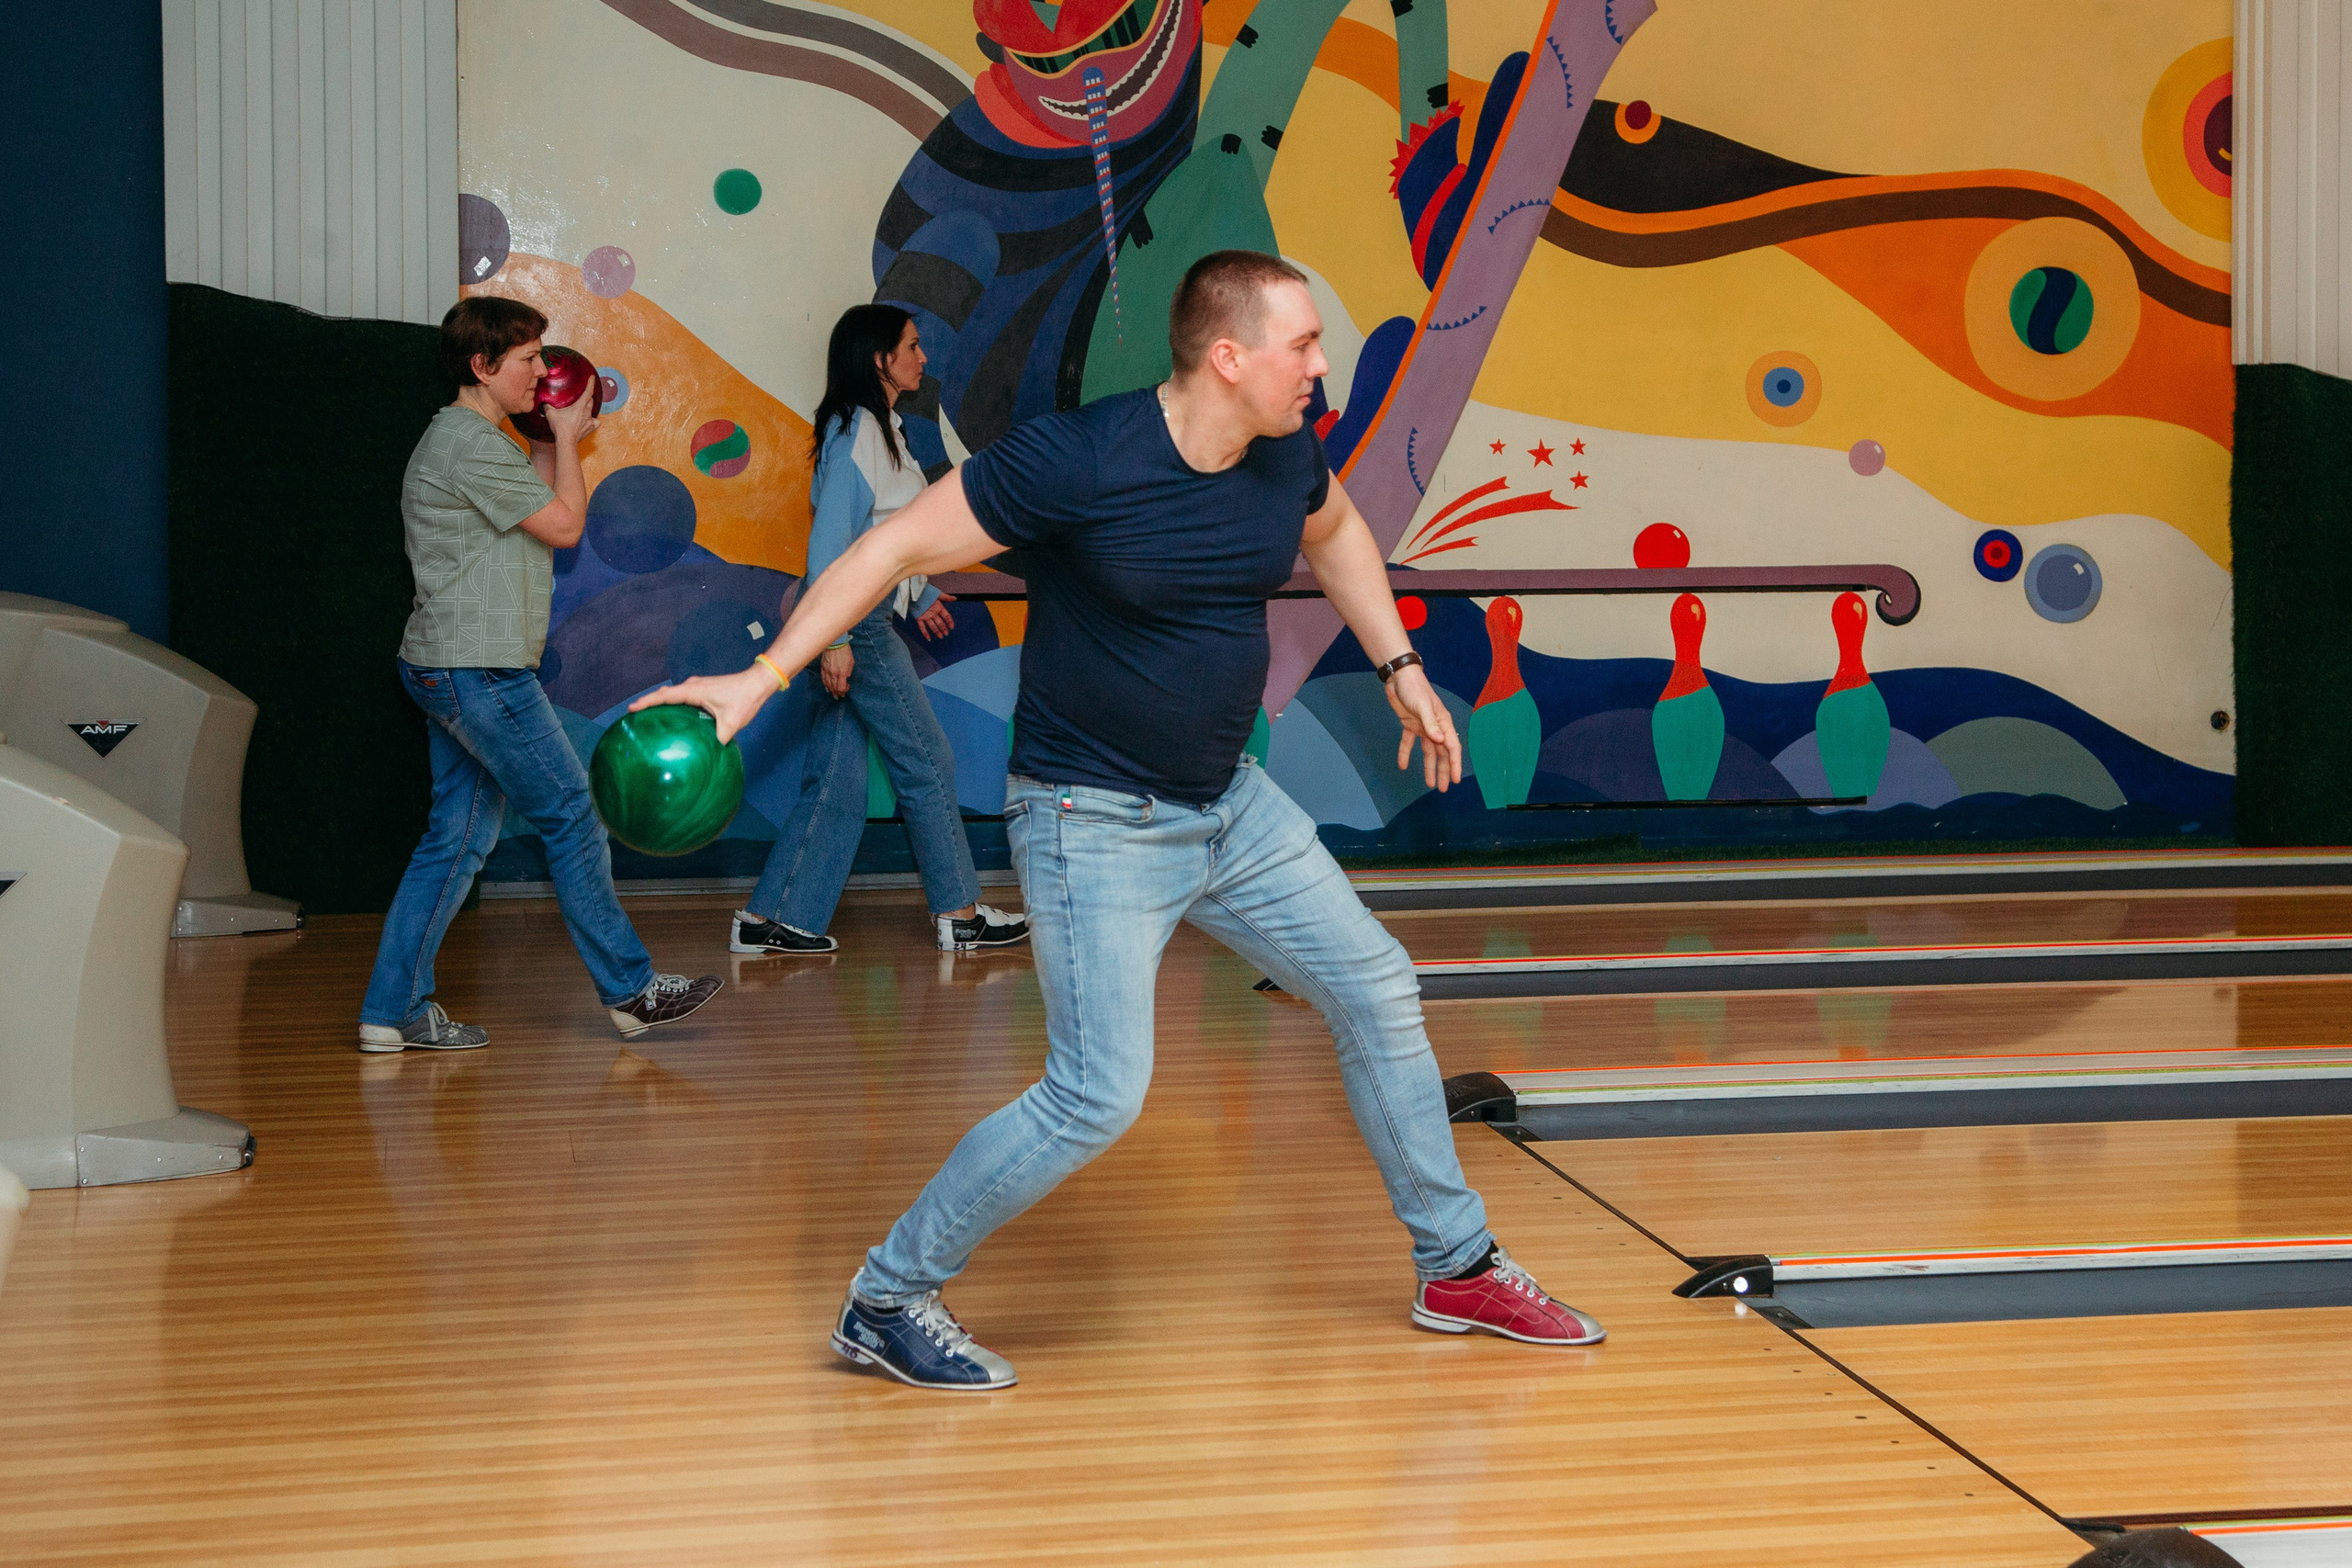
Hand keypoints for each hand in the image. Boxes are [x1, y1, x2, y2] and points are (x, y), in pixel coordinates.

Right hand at [547, 385, 597, 444]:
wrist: (566, 441)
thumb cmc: (560, 427)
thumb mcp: (551, 414)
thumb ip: (548, 406)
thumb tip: (544, 403)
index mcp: (579, 406)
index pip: (587, 392)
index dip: (590, 383)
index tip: (592, 377)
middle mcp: (587, 412)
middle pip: (591, 400)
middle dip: (588, 396)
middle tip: (585, 394)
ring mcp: (590, 421)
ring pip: (592, 410)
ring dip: (588, 408)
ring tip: (584, 409)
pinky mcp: (591, 428)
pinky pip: (595, 422)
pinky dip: (593, 420)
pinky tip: (588, 421)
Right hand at [629, 664, 775, 744]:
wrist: (757, 683)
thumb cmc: (744, 700)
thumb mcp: (731, 724)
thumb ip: (717, 740)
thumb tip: (706, 755)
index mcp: (694, 690)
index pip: (664, 696)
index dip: (646, 702)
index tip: (631, 709)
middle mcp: (693, 685)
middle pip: (664, 694)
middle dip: (648, 702)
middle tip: (633, 714)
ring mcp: (697, 687)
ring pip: (673, 694)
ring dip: (660, 702)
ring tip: (647, 716)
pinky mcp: (703, 690)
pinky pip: (682, 697)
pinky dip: (672, 704)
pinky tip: (672, 717)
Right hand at [819, 644, 853, 697]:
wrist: (835, 642)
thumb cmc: (844, 651)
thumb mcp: (851, 661)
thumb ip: (848, 671)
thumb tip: (846, 678)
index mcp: (841, 672)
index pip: (841, 687)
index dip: (844, 690)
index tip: (847, 687)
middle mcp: (833, 673)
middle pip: (834, 687)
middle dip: (838, 693)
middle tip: (840, 695)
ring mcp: (827, 670)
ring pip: (828, 684)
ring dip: (831, 690)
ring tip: (834, 694)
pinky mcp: (823, 667)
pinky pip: (823, 678)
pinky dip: (825, 684)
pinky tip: (827, 688)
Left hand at [915, 594, 956, 640]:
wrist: (915, 591)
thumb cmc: (926, 591)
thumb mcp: (937, 594)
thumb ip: (946, 597)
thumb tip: (955, 598)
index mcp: (938, 607)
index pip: (946, 616)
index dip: (949, 621)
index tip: (952, 627)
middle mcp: (933, 613)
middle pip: (940, 622)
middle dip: (943, 628)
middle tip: (946, 634)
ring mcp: (926, 616)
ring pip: (932, 625)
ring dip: (937, 631)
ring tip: (941, 636)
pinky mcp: (919, 617)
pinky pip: (922, 626)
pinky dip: (925, 632)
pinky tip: (928, 638)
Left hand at [1384, 664, 1462, 790]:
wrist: (1399, 677)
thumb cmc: (1415, 689)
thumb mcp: (1423, 706)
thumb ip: (1431, 723)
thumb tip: (1440, 740)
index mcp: (1443, 723)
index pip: (1452, 747)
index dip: (1455, 764)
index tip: (1456, 780)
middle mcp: (1435, 727)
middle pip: (1442, 754)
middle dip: (1444, 771)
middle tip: (1444, 788)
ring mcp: (1423, 727)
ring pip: (1428, 752)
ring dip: (1429, 767)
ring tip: (1430, 784)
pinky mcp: (1409, 725)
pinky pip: (1409, 743)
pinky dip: (1405, 754)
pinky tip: (1402, 766)